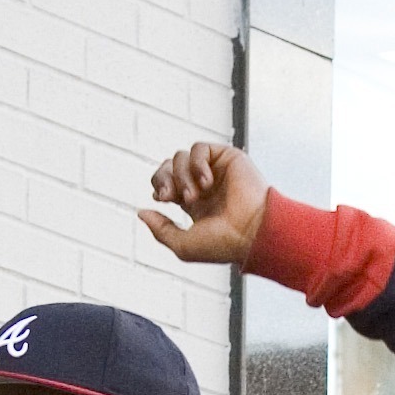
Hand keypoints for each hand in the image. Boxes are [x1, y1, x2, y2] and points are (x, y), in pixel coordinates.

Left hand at [138, 141, 271, 268]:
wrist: (253, 233)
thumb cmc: (224, 244)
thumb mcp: (183, 246)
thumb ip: (160, 230)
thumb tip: (141, 211)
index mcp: (195, 204)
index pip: (166, 183)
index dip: (159, 186)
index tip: (163, 199)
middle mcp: (204, 186)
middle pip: (168, 166)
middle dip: (163, 178)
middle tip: (169, 197)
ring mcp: (216, 171)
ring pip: (180, 157)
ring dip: (181, 176)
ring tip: (195, 196)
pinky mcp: (228, 158)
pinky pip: (199, 148)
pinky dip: (197, 163)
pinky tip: (207, 182)